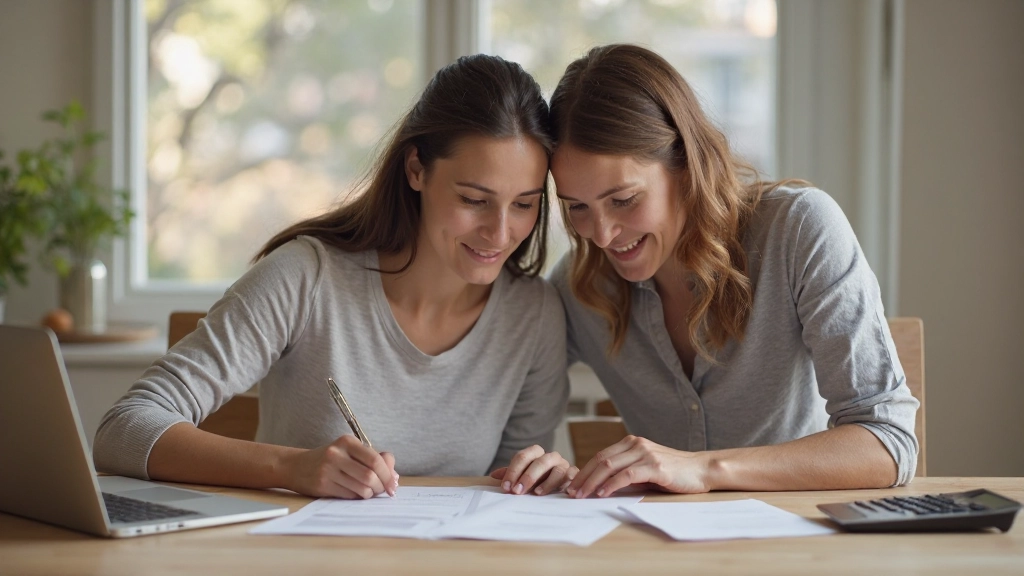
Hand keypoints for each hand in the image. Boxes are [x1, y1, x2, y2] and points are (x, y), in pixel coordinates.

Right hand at [282, 434, 398, 498]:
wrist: (296, 466)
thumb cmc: (330, 460)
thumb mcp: (350, 452)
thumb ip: (374, 459)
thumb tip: (394, 476)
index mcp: (347, 441)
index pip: (375, 459)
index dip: (388, 475)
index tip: (393, 485)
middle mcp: (336, 453)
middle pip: (370, 476)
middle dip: (380, 487)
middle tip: (381, 491)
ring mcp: (328, 469)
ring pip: (361, 488)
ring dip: (369, 494)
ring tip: (368, 492)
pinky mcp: (322, 484)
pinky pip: (349, 495)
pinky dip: (357, 497)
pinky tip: (354, 493)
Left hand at [489, 445, 577, 495]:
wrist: (561, 483)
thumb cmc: (538, 480)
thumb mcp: (523, 476)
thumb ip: (511, 474)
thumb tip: (494, 475)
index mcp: (536, 453)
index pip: (522, 457)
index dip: (513, 471)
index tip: (506, 487)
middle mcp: (550, 457)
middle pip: (539, 462)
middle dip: (527, 477)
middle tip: (517, 491)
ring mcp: (563, 464)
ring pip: (557, 469)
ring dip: (546, 482)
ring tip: (536, 494)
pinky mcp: (574, 474)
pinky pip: (571, 476)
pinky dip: (564, 484)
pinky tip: (558, 493)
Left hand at [566, 435, 711, 497]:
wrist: (701, 470)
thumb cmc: (673, 473)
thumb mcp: (645, 470)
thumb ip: (625, 473)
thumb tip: (600, 486)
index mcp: (631, 443)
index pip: (600, 456)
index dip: (584, 471)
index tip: (572, 485)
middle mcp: (636, 445)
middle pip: (601, 460)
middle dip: (583, 477)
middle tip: (571, 492)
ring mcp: (645, 454)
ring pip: (610, 466)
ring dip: (592, 482)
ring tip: (582, 495)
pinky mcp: (654, 466)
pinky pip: (627, 475)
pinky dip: (611, 484)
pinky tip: (602, 494)